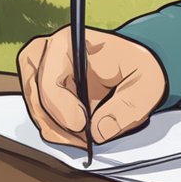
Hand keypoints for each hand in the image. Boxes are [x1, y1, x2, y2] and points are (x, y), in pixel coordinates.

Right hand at [17, 26, 165, 147]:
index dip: (60, 107)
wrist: (133, 67)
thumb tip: (98, 132)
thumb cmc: (137, 67)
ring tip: (87, 138)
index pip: (48, 78)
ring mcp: (41, 73)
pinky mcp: (42, 91)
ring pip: (35, 110)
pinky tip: (80, 135)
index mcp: (70, 42)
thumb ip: (126, 107)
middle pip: (34, 95)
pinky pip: (41, 117)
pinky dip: (58, 132)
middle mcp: (48, 55)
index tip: (82, 126)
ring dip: (58, 131)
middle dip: (57, 123)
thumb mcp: (146, 84)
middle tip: (83, 139)